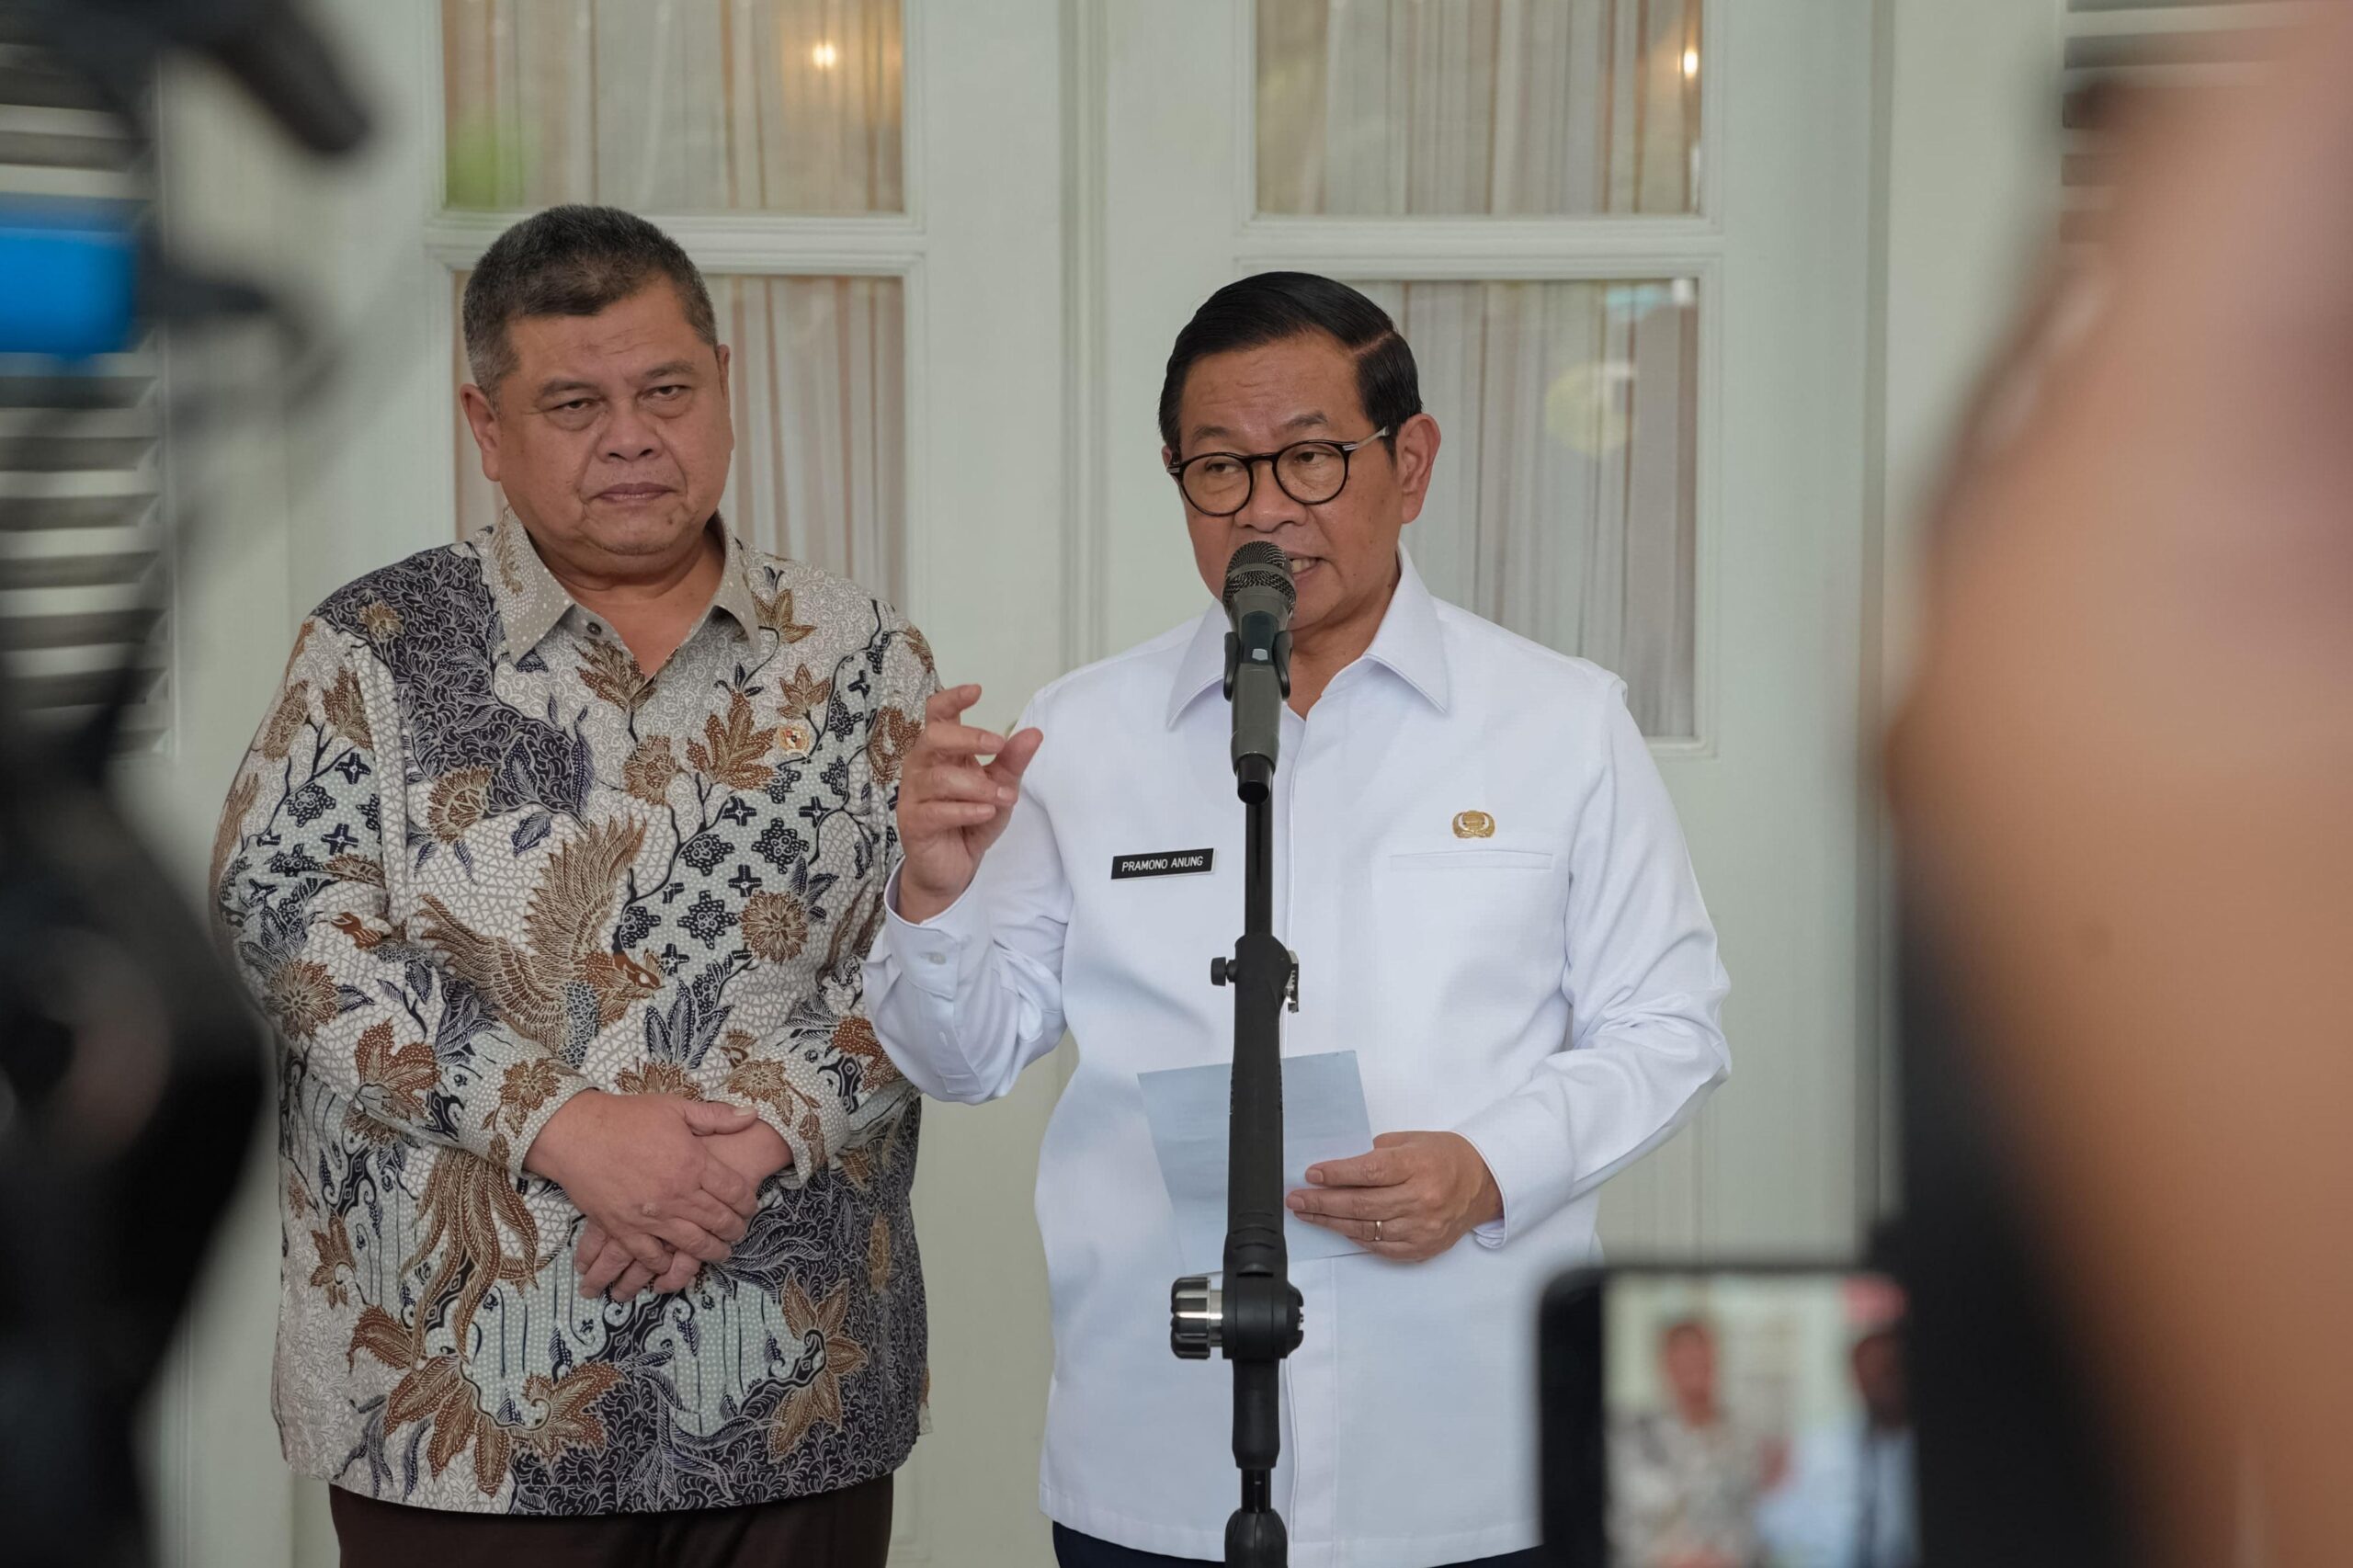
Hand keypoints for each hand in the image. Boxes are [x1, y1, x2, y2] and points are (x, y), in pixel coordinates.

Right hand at [577, 1119, 793, 1300]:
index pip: (735, 1191)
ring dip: (711, 1251)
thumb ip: (716, 1116)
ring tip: (719, 1253)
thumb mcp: (675, 1108)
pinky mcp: (625, 1229)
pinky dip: (666, 1266)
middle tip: (739, 1233)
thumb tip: (752, 1115)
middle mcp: (678, 1194)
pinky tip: (674, 1265)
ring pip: (692, 1244)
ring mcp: (652, 1216)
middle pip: (719, 1220)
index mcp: (694, 1163)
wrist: (578, 1134)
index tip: (750, 1207)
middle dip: (735, 1230)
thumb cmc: (626, 1117)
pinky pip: (652, 1257)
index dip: (748, 1202)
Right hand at [895, 684, 1042, 923]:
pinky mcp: (913, 823)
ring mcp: (914, 795)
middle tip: (998, 746)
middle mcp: (922, 767)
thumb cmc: (971, 820)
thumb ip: (1012, 762)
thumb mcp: (999, 788)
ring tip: (1004, 797)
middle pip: (933, 737)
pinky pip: (937, 811)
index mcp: (941, 752)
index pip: (937, 715)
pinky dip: (965, 810)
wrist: (952, 867)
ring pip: (939, 778)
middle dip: (968, 738)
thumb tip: (1034, 732)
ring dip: (977, 785)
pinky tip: (986, 813)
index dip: (952, 699)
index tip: (977, 690)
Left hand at [1286, 1131, 1501, 1262]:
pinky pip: (1380, 1247)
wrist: (1483, 1184)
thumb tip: (1340, 1168)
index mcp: (1418, 1166)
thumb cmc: (1446, 1158)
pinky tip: (1338, 1228)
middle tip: (1296, 1200)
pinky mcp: (1421, 1247)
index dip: (1336, 1175)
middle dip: (1322, 1202)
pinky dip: (1356, 1237)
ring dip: (1331, 1222)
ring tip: (1308, 1214)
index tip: (1311, 1175)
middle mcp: (1421, 1199)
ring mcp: (1421, 1227)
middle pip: (1361, 1205)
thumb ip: (1377, 1153)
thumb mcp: (1412, 1141)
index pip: (1369, 1173)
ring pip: (1366, 1229)